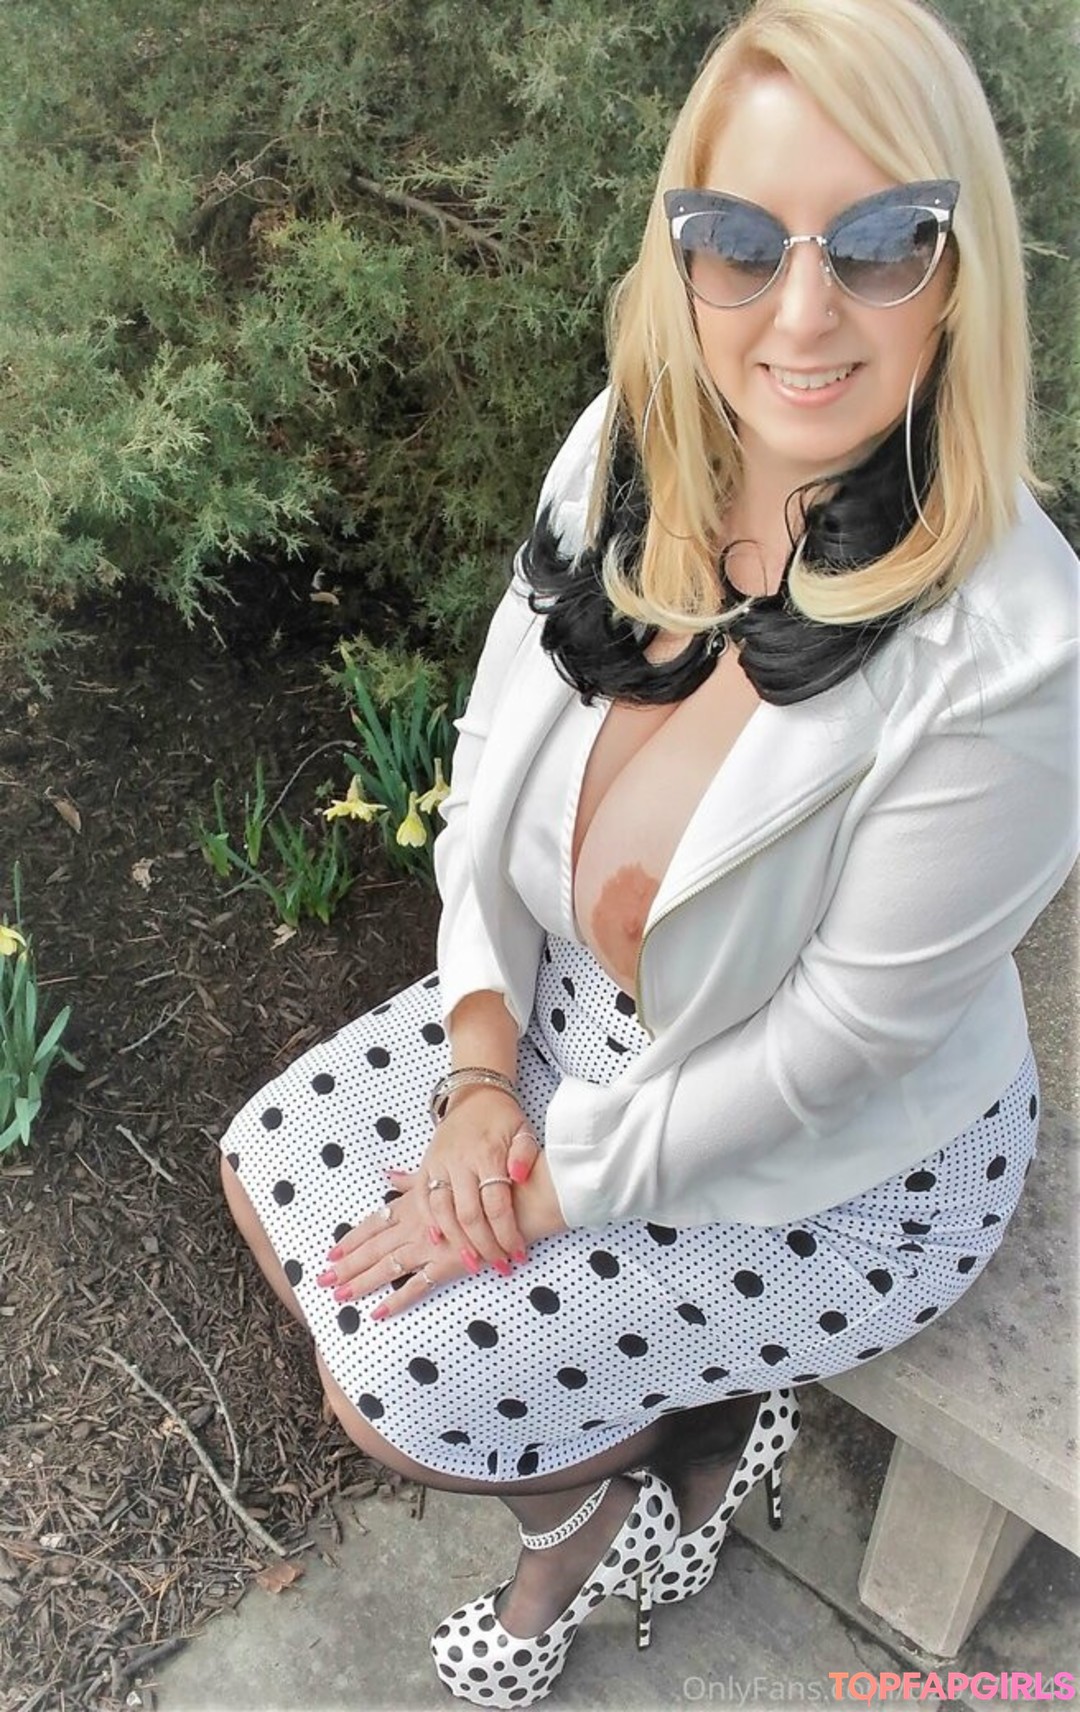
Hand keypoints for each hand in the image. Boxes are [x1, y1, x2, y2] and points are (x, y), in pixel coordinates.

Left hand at [314, 1171, 474, 1320]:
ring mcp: (431, 1245)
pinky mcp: (449, 1263)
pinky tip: (378, 1312)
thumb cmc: (483, 1184)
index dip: (351, 1240)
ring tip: (339, 1296)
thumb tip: (389, 1175)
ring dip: (362, 1282)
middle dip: (346, 1265)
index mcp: (414, 1204)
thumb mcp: (444, 1175)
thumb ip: (413, 1181)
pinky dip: (397, 1299)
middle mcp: (416, 1225)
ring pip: (387, 1267)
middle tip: (322, 1281)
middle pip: (373, 1248)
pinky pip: (417, 1286)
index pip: (373, 1224)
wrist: (519, 1196)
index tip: (330, 1253)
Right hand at [419, 1087, 539, 1266]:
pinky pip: (420, 1197)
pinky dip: (427, 1220)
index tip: (517, 1253)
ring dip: (456, 1240)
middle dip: (484, 1245)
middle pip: (469, 1214)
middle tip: (498, 1265)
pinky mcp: (426, 1165)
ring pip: (442, 1211)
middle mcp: (460, 1161)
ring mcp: (440, 1163)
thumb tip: (518, 1176)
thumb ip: (524, 1154)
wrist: (476, 1094)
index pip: (497, 1203)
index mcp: (488, 1153)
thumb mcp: (524, 1131)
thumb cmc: (503, 1118)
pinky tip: (436, 1240)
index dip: (507, 1233)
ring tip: (472, 1262)